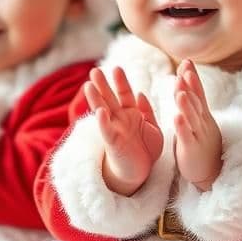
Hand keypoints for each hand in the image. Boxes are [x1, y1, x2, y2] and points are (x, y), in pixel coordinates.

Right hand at [84, 67, 163, 196]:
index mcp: (131, 113)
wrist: (141, 172)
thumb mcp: (152, 127)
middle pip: (110, 99)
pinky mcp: (113, 144)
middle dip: (103, 85)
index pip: (124, 94)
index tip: (116, 68)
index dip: (121, 82)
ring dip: (96, 99)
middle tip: (95, 70)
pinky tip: (99, 112)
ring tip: (89, 86)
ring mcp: (115, 130)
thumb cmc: (146, 149)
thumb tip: (140, 93)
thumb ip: (147, 111)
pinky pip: (107, 131)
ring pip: (103, 111)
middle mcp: (120, 120)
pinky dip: (103, 122)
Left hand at [173, 60, 221, 188]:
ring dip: (186, 104)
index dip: (193, 78)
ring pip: (193, 117)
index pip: (198, 92)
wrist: (211, 173)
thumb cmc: (202, 145)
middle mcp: (203, 123)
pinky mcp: (192, 150)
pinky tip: (176, 117)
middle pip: (197, 101)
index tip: (186, 61)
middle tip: (185, 69)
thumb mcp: (199, 123)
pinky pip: (187, 137)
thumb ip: (194, 106)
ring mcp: (199, 136)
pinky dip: (182, 127)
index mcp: (203, 116)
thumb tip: (186, 87)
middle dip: (191, 85)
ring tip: (180, 91)